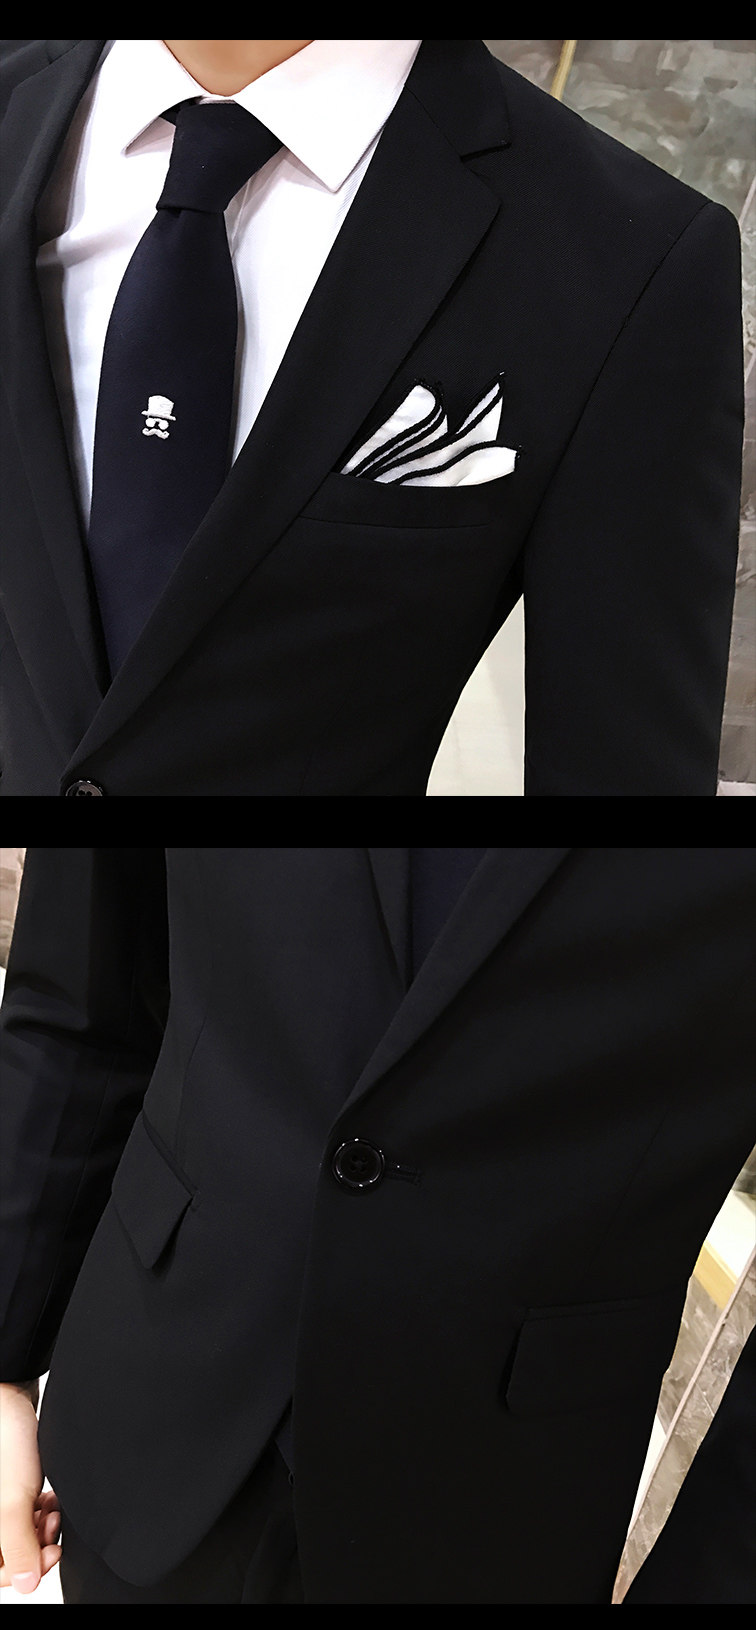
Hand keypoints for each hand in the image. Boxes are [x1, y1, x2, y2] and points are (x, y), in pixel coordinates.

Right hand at [0, 1381, 60, 1593]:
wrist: (11, 1396)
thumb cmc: (4, 1441)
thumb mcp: (11, 1502)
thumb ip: (17, 1546)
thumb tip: (26, 1584)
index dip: (23, 1570)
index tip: (48, 1554)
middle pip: (8, 1555)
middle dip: (35, 1546)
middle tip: (53, 1530)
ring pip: (18, 1534)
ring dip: (40, 1529)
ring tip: (53, 1511)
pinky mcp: (7, 1489)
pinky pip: (23, 1514)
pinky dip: (39, 1512)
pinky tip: (51, 1499)